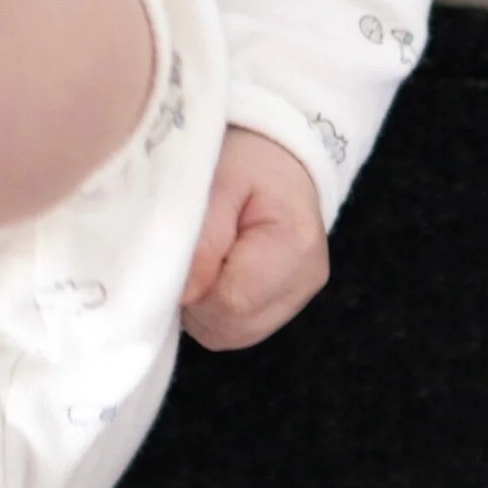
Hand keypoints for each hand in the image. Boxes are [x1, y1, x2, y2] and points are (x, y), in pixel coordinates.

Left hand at [181, 127, 327, 351]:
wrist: (278, 154)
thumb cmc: (246, 160)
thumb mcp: (217, 182)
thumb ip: (200, 238)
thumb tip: (185, 293)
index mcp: (294, 246)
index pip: (232, 301)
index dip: (194, 284)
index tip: (183, 251)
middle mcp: (304, 282)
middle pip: (231, 325)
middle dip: (196, 297)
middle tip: (190, 252)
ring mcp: (296, 298)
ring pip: (230, 332)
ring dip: (202, 304)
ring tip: (202, 257)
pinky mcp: (283, 305)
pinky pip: (235, 327)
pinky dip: (214, 307)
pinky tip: (213, 271)